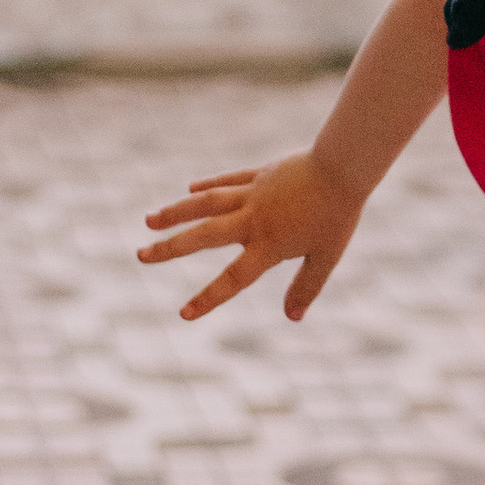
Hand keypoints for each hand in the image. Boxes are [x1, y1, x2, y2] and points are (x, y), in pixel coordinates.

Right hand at [139, 150, 363, 320]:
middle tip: (141, 255)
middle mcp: (252, 219)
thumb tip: (292, 317)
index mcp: (268, 245)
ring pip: (206, 204)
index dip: (208, 299)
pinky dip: (207, 186)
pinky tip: (189, 189)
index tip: (184, 315)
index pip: (233, 278)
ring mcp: (252, 194)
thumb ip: (306, 287)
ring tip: (149, 221)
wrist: (343, 167)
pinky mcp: (259, 174)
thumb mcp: (326, 257)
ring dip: (176, 212)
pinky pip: (227, 181)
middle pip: (204, 236)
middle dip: (171, 248)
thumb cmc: (338, 215)